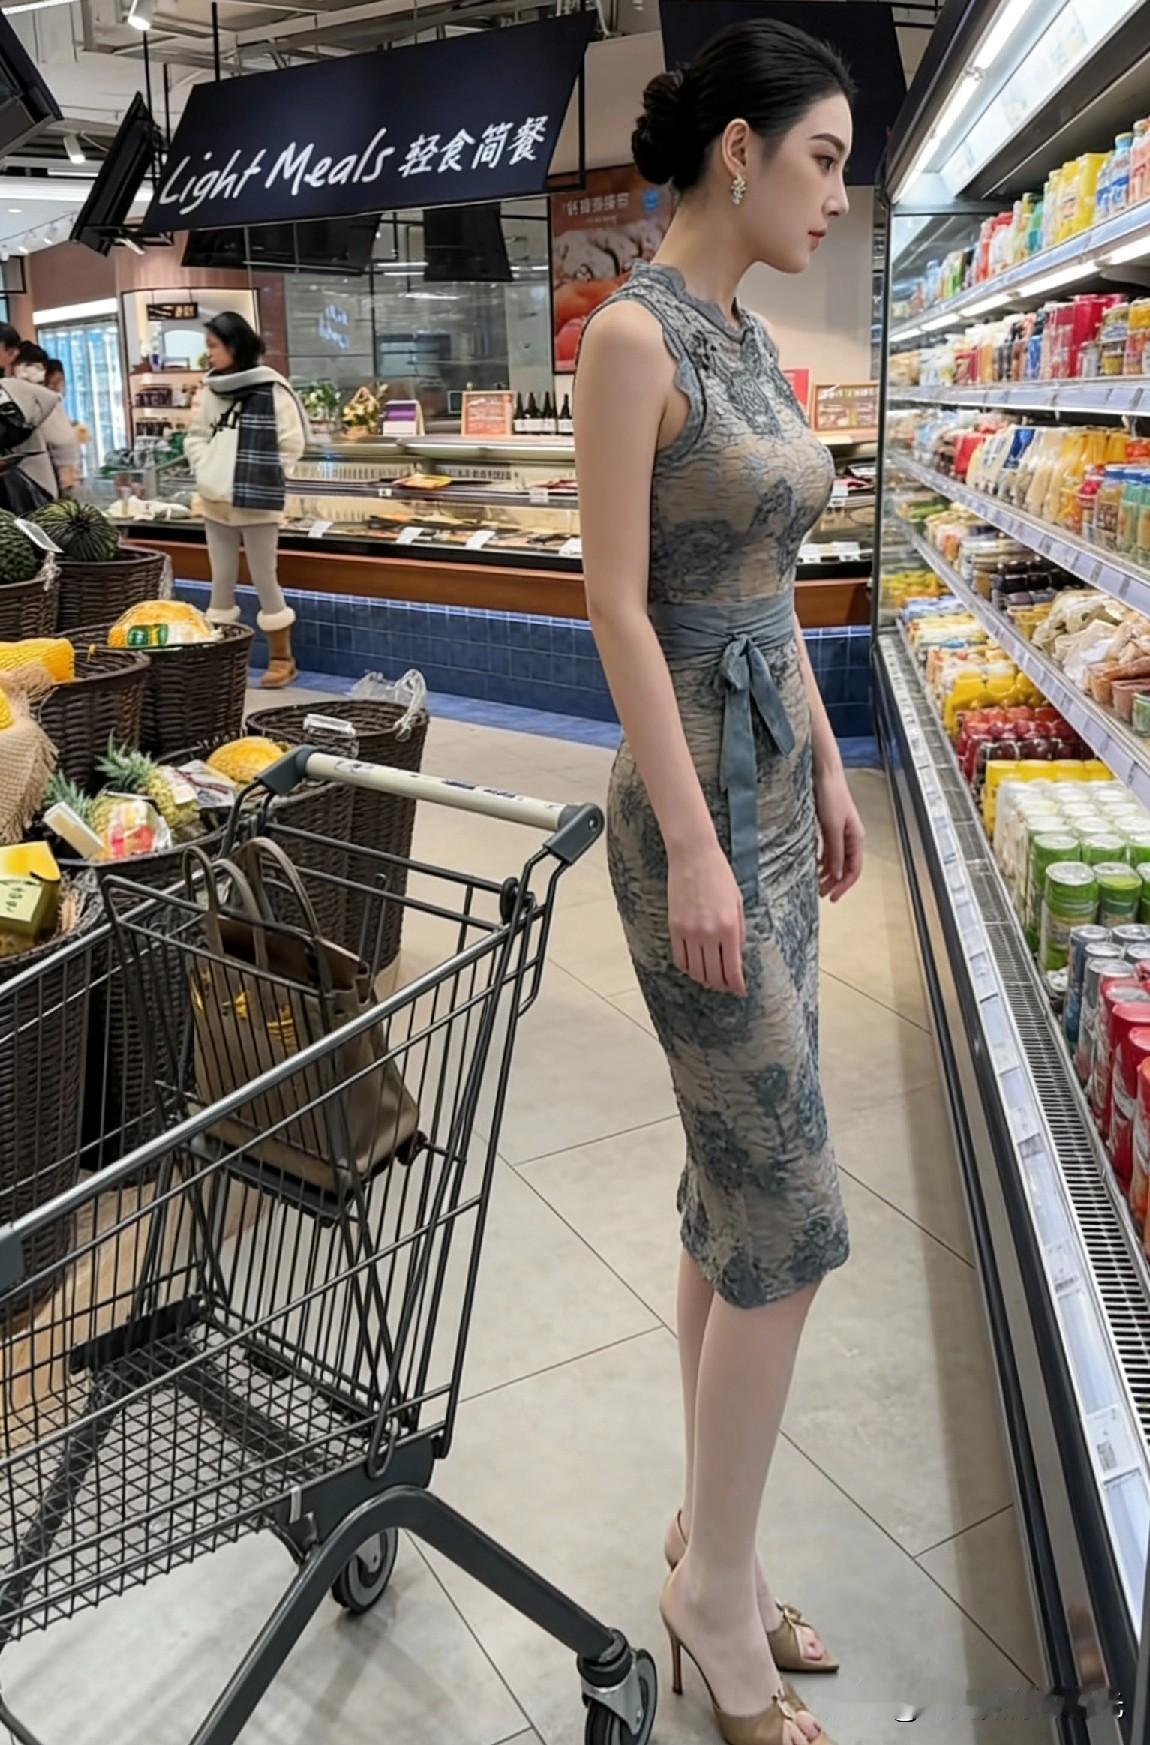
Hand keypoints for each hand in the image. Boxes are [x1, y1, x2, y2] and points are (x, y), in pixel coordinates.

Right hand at [667, 840, 746, 994]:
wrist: (693, 857)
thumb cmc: (720, 876)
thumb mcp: (738, 904)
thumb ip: (739, 933)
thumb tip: (737, 959)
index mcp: (729, 927)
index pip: (732, 970)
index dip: (737, 985)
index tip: (740, 990)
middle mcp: (708, 933)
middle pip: (713, 975)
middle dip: (722, 986)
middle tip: (727, 987)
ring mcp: (689, 932)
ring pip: (696, 970)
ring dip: (705, 979)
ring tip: (712, 979)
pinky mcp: (674, 927)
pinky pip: (680, 958)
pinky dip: (688, 968)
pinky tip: (696, 966)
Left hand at [815, 765, 864, 901]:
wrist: (824, 774)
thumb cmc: (831, 796)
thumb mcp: (832, 827)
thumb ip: (835, 851)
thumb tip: (837, 875)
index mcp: (856, 838)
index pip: (854, 870)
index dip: (844, 886)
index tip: (832, 898)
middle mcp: (851, 838)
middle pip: (846, 867)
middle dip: (835, 883)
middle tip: (821, 895)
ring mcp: (840, 832)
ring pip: (837, 860)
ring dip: (828, 874)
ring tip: (817, 884)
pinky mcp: (830, 827)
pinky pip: (829, 850)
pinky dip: (823, 861)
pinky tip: (815, 867)